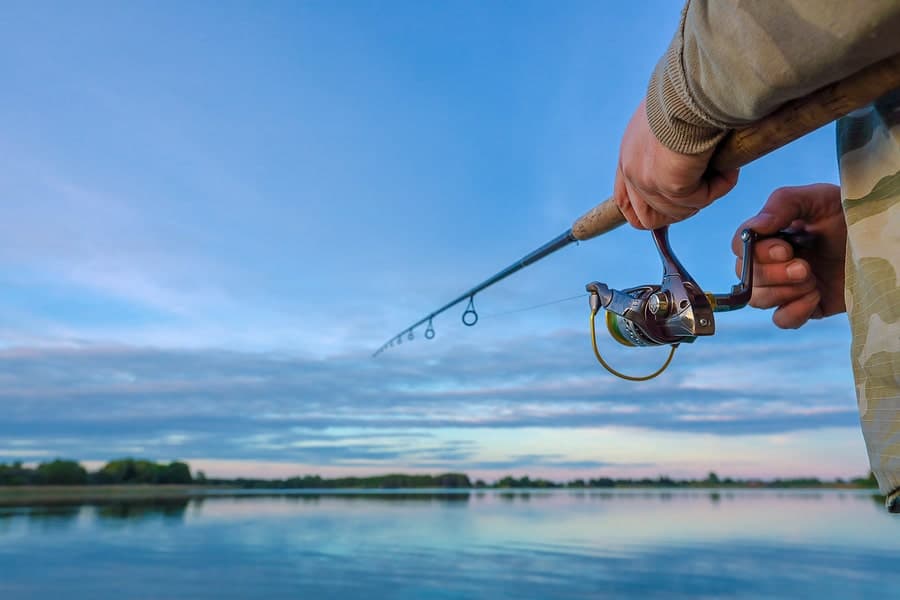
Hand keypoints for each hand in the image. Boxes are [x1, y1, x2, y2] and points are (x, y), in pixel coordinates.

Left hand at [614, 100, 738, 228]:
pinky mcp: (669, 186)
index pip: (625, 201)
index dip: (650, 209)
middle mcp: (631, 169)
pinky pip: (699, 201)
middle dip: (680, 210)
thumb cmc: (686, 93)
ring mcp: (646, 181)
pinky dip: (718, 188)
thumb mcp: (668, 120)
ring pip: (677, 212)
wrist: (692, 86)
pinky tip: (729, 169)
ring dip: (704, 197)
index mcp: (628, 154)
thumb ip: (668, 144)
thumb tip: (689, 158)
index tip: (677, 205)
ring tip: (722, 172)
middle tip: (706, 190)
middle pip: (646, 217)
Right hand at [732, 184, 846, 328]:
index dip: (755, 253)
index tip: (785, 249)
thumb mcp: (817, 198)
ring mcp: (788, 286)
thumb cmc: (850, 214)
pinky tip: (814, 296)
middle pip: (747, 278)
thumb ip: (781, 204)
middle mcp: (774, 262)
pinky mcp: (807, 307)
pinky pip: (782, 320)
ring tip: (812, 279)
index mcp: (772, 235)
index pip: (741, 248)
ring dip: (785, 291)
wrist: (882, 240)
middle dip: (774, 274)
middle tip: (804, 267)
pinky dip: (794, 311)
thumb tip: (753, 228)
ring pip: (759, 300)